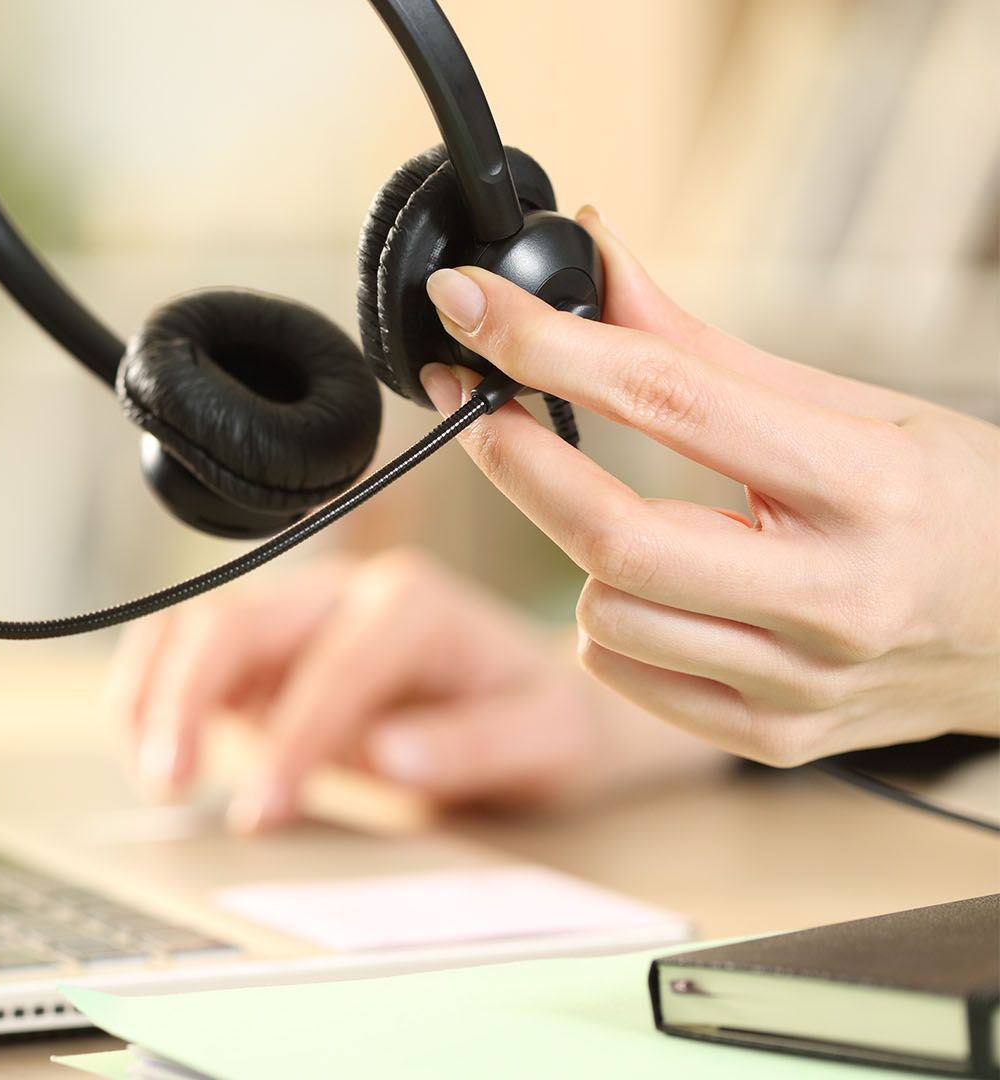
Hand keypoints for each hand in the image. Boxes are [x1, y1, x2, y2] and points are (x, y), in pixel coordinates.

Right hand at [103, 551, 722, 831]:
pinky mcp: (260, 652)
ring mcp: (292, 616)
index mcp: (414, 603)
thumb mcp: (547, 741)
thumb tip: (391, 754)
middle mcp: (342, 592)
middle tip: (169, 778)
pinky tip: (145, 745)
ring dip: (155, 691)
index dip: (291, 736)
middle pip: (238, 619)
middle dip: (189, 696)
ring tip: (151, 769)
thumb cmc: (541, 720)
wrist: (535, 704)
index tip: (263, 808)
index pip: (334, 663)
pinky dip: (149, 690)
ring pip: (194, 624)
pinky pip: (182, 651)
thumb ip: (476, 745)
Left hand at [420, 208, 999, 766]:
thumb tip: (593, 256)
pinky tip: (657, 590)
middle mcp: (837, 594)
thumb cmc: (959, 503)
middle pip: (611, 536)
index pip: (670, 399)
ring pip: (604, 616)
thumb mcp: (855, 403)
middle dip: (516, 459)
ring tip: (623, 515)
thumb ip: (702, 346)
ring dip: (578, 552)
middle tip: (477, 402)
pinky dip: (611, 624)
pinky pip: (626, 676)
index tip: (469, 306)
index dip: (546, 345)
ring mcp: (804, 682)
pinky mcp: (776, 738)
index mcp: (868, 483)